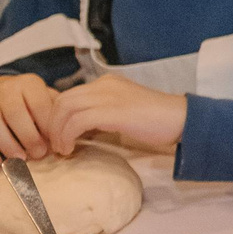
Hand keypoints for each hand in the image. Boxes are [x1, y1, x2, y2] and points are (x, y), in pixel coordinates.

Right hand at [0, 73, 62, 167]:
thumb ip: (55, 114)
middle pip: (15, 114)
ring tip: (21, 159)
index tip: (55, 142)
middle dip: (29, 137)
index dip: (47, 126)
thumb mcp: (45, 98)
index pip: (39, 104)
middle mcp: (5, 90)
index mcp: (28, 83)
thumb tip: (66, 138)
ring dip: (8, 146)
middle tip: (39, 154)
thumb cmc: (28, 101)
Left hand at [48, 74, 187, 155]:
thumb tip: (78, 132)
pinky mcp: (113, 111)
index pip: (68, 95)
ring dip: (58, 132)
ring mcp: (108, 96)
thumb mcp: (122, 112)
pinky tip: (72, 149)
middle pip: (61, 100)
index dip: (57, 118)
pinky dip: (68, 136)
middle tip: (55, 146)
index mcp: (106, 83)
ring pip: (65, 108)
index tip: (58, 138)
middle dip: (52, 124)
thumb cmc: (155, 122)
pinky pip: (77, 121)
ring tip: (63, 150)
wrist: (180, 120)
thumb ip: (102, 115)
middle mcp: (104, 85)